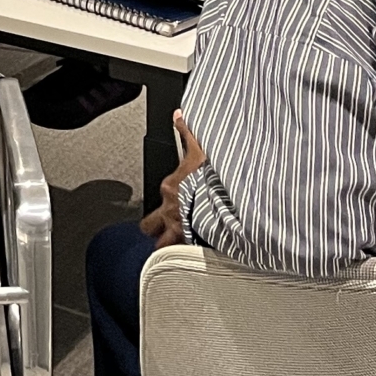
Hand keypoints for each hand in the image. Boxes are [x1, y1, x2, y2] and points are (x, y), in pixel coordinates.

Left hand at [138, 111, 206, 247]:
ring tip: (173, 251)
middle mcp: (170, 211)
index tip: (175, 200)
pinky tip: (194, 260)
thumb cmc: (212, 176)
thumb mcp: (199, 148)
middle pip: (150, 226)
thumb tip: (178, 115)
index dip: (166, 199)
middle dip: (154, 229)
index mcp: (171, 189)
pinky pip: (185, 256)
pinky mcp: (193, 243)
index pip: (161, 196)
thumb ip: (187, 132)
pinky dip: (188, 257)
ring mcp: (180, 229)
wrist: (226, 198)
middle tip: (160, 231)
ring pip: (163, 245)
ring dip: (167, 246)